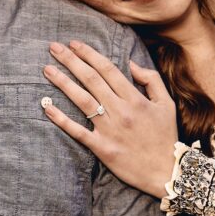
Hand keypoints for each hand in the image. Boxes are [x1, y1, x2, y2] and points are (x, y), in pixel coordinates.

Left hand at [42, 40, 177, 198]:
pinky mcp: (101, 148)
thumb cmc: (166, 137)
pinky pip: (77, 131)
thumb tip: (131, 63)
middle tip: (53, 47)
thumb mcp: (167, 104)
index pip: (107, 69)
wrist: (166, 172)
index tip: (74, 44)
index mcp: (135, 99)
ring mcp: (109, 129)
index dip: (89, 54)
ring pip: (82, 100)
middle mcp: (120, 111)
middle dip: (70, 61)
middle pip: (91, 80)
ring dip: (63, 82)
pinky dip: (61, 119)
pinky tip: (47, 107)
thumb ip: (151, 80)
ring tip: (47, 69)